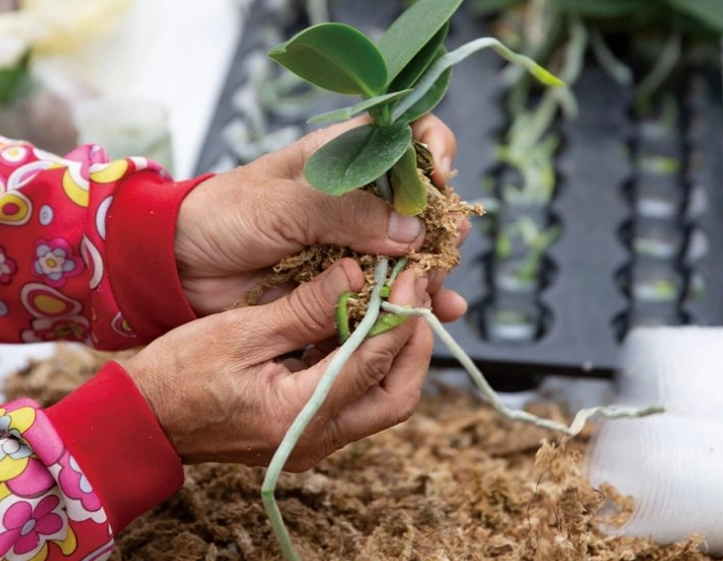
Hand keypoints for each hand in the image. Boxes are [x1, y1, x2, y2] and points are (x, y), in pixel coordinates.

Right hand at [118, 258, 431, 469]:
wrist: (145, 418)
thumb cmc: (180, 375)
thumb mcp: (241, 331)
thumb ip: (304, 308)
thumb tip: (355, 275)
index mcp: (297, 415)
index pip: (372, 364)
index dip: (398, 317)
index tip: (411, 278)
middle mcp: (314, 439)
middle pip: (395, 398)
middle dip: (413, 346)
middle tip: (413, 299)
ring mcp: (312, 441)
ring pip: (382, 401)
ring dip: (395, 354)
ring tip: (396, 305)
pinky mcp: (306, 432)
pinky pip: (356, 400)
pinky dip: (368, 363)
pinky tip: (361, 325)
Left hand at [175, 114, 468, 319]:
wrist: (182, 267)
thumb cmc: (223, 216)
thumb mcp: (281, 205)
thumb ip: (344, 212)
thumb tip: (411, 230)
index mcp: (344, 156)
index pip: (405, 135)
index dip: (431, 149)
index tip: (439, 177)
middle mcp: (358, 197)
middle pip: (420, 201)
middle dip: (440, 223)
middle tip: (444, 246)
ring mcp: (355, 241)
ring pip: (411, 250)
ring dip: (432, 268)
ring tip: (437, 289)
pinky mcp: (346, 281)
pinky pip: (389, 289)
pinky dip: (414, 301)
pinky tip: (437, 312)